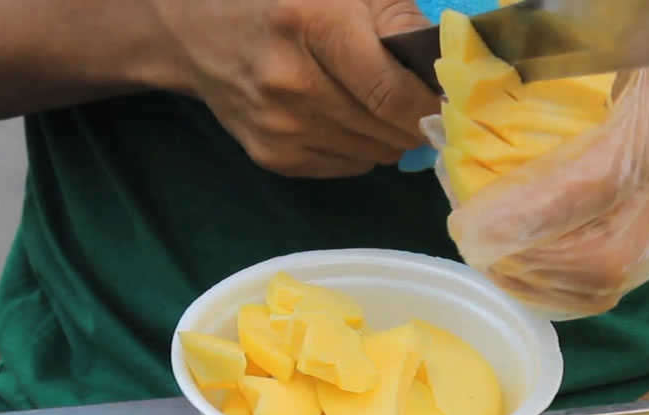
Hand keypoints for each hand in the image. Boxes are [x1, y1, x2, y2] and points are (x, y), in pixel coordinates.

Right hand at [155, 0, 440, 176]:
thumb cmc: (283, 0)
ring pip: (374, 153)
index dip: (432, 104)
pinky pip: (349, 165)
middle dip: (417, 120)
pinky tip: (344, 116)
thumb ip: (400, 21)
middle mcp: (291, 82)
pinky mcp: (272, 156)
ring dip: (389, 134)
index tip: (452, 101)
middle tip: (424, 102)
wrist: (196, 31)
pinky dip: (361, 146)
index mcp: (313, 25)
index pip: (393, 93)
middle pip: (388, 128)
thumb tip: (449, 67)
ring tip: (379, 103)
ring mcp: (279, 127)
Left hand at [430, 0, 648, 316]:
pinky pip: (608, 287)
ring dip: (533, 279)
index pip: (595, 184)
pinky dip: (555, 291)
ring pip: (602, 281)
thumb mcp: (616, 19)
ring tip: (484, 255)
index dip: (528, 213)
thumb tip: (469, 50)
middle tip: (468, 239)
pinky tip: (515, 272)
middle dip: (522, 260)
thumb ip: (548, 35)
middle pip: (599, 255)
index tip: (469, 222)